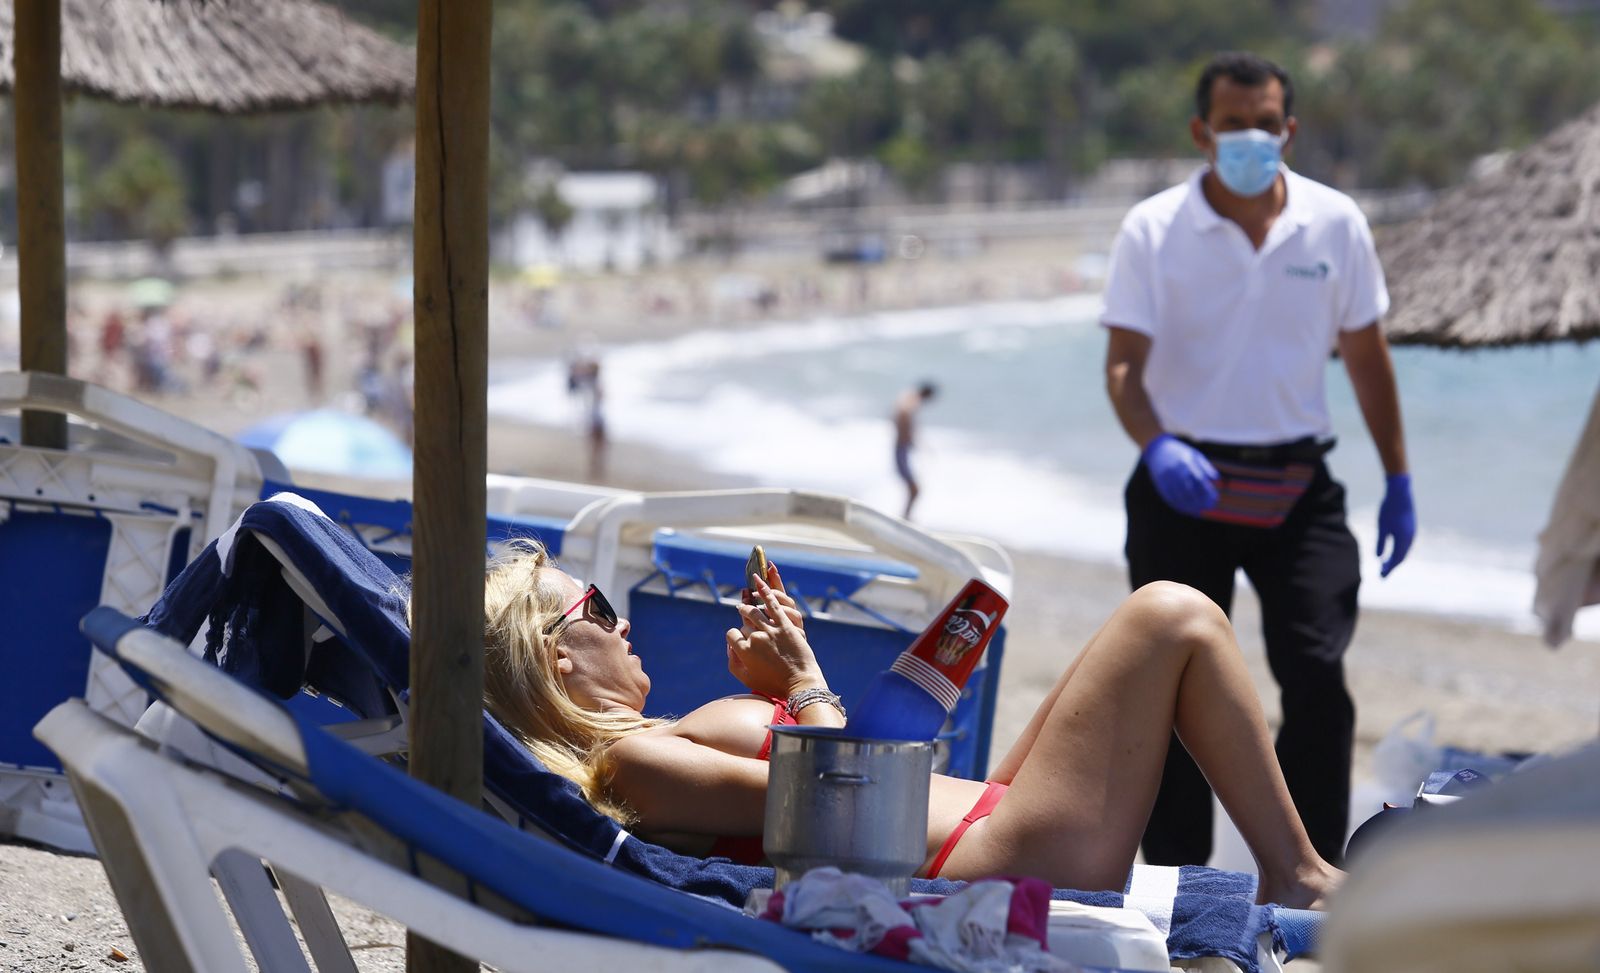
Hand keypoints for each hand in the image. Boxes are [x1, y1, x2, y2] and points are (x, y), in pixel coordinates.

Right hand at [725, 573, 824, 698]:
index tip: (739, 638)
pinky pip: (773, 604)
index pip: (732, 634)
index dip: (735, 636)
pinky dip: (766, 590)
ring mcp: (771, 630)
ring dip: (749, 603)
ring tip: (746, 600)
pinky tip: (759, 580)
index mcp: (744, 651)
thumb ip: (733, 661)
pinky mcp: (785, 625)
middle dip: (743, 618)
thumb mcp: (746, 678)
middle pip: (744, 621)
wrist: (800, 684)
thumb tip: (729, 644)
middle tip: (742, 612)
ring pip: (755, 610)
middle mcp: (755, 638)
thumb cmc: (773, 684)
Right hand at [1143, 434, 1219, 515]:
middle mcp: (1176, 469)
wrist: (1158, 449)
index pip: (1200, 479)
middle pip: (1190, 490)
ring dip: (1190, 506)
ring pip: (1179, 496)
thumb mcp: (1195, 455)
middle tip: (1208, 508)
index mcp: (1187, 461)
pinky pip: (1170, 498)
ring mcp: (1166, 477)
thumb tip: (1217, 481)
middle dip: (1200, 501)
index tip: (1215, 500)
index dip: (1208, 492)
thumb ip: (1206, 467)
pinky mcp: (1160, 484)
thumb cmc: (1181, 453)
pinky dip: (1179, 506)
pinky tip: (1186, 510)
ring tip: (1199, 511)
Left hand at [1376, 473, 1415, 577]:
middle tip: (1382, 573)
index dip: (1389, 569)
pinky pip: (1406, 543)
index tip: (1381, 577)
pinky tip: (1393, 551)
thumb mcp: (1382, 527)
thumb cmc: (1388, 509)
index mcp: (1403, 539)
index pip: (1396, 559)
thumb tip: (1379, 558)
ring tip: (1385, 564)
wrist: (1400, 493)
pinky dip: (1399, 550)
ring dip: (1396, 558)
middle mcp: (1410, 538)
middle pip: (1401, 556)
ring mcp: (1412, 532)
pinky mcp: (1411, 527)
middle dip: (1392, 566)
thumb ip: (1381, 542)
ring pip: (1404, 550)